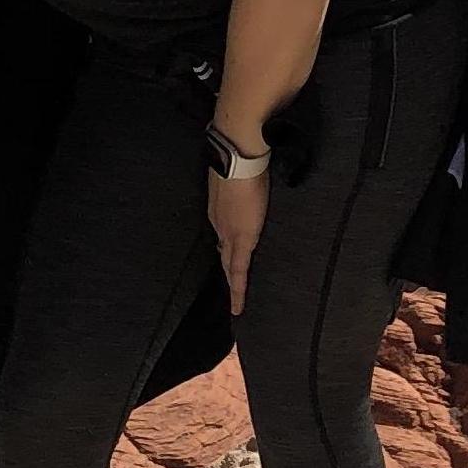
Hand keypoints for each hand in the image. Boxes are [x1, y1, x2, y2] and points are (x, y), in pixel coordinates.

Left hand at [208, 171, 269, 314]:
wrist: (236, 162)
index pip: (222, 238)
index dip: (225, 252)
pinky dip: (238, 289)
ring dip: (232, 286)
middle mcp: (220, 226)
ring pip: (229, 267)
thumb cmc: (241, 164)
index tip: (226, 261)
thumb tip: (248, 189)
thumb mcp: (237, 179)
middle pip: (223, 256)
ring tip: (235, 305)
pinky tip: (237, 305)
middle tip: (230, 294)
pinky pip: (238, 270)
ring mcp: (228, 235)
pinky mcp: (241, 241)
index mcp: (219, 212)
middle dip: (226, 274)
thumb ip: (241, 188)